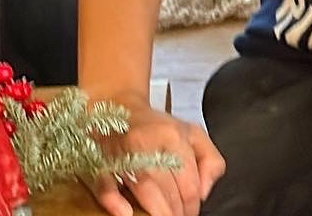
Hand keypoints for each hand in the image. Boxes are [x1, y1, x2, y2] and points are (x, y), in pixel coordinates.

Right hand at [88, 100, 223, 215]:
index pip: (189, 183)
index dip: (192, 206)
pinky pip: (105, 184)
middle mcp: (148, 142)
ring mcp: (123, 152)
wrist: (119, 107)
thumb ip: (210, 160)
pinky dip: (114, 200)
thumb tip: (204, 192)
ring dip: (155, 212)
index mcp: (173, 136)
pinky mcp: (101, 162)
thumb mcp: (193, 133)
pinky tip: (125, 213)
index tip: (191, 213)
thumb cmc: (157, 127)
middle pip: (167, 189)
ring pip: (143, 189)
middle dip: (175, 212)